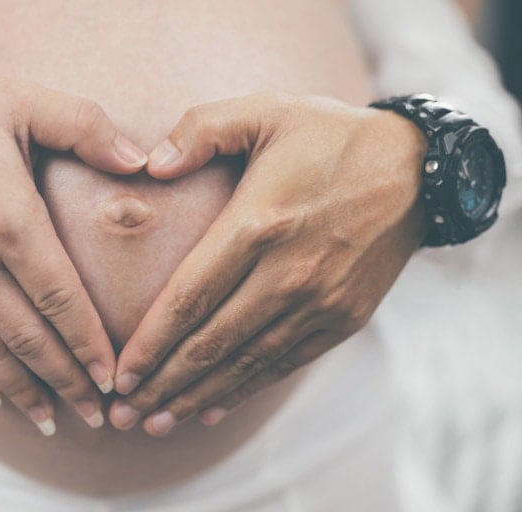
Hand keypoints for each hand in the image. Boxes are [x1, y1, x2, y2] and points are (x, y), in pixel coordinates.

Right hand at [0, 50, 146, 434]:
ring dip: (23, 389)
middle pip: (28, 337)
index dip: (91, 343)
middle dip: (67, 380)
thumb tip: (142, 162)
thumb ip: (87, 126)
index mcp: (8, 216)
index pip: (60, 298)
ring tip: (52, 420)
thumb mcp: (23, 98)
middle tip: (98, 414)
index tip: (115, 377)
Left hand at [109, 92, 426, 434]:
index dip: (151, 342)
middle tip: (124, 414)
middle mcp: (287, 272)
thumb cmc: (328, 136)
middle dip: (162, 383)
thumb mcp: (264, 110)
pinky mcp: (343, 318)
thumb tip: (148, 167)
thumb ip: (200, 130)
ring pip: (245, 363)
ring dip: (197, 397)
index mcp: (258, 223)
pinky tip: (211, 410)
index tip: (119, 373)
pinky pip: (284, 364)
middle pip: (211, 343)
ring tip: (157, 423)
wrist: (416, 168)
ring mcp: (319, 301)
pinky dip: (245, 390)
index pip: (190, 297)